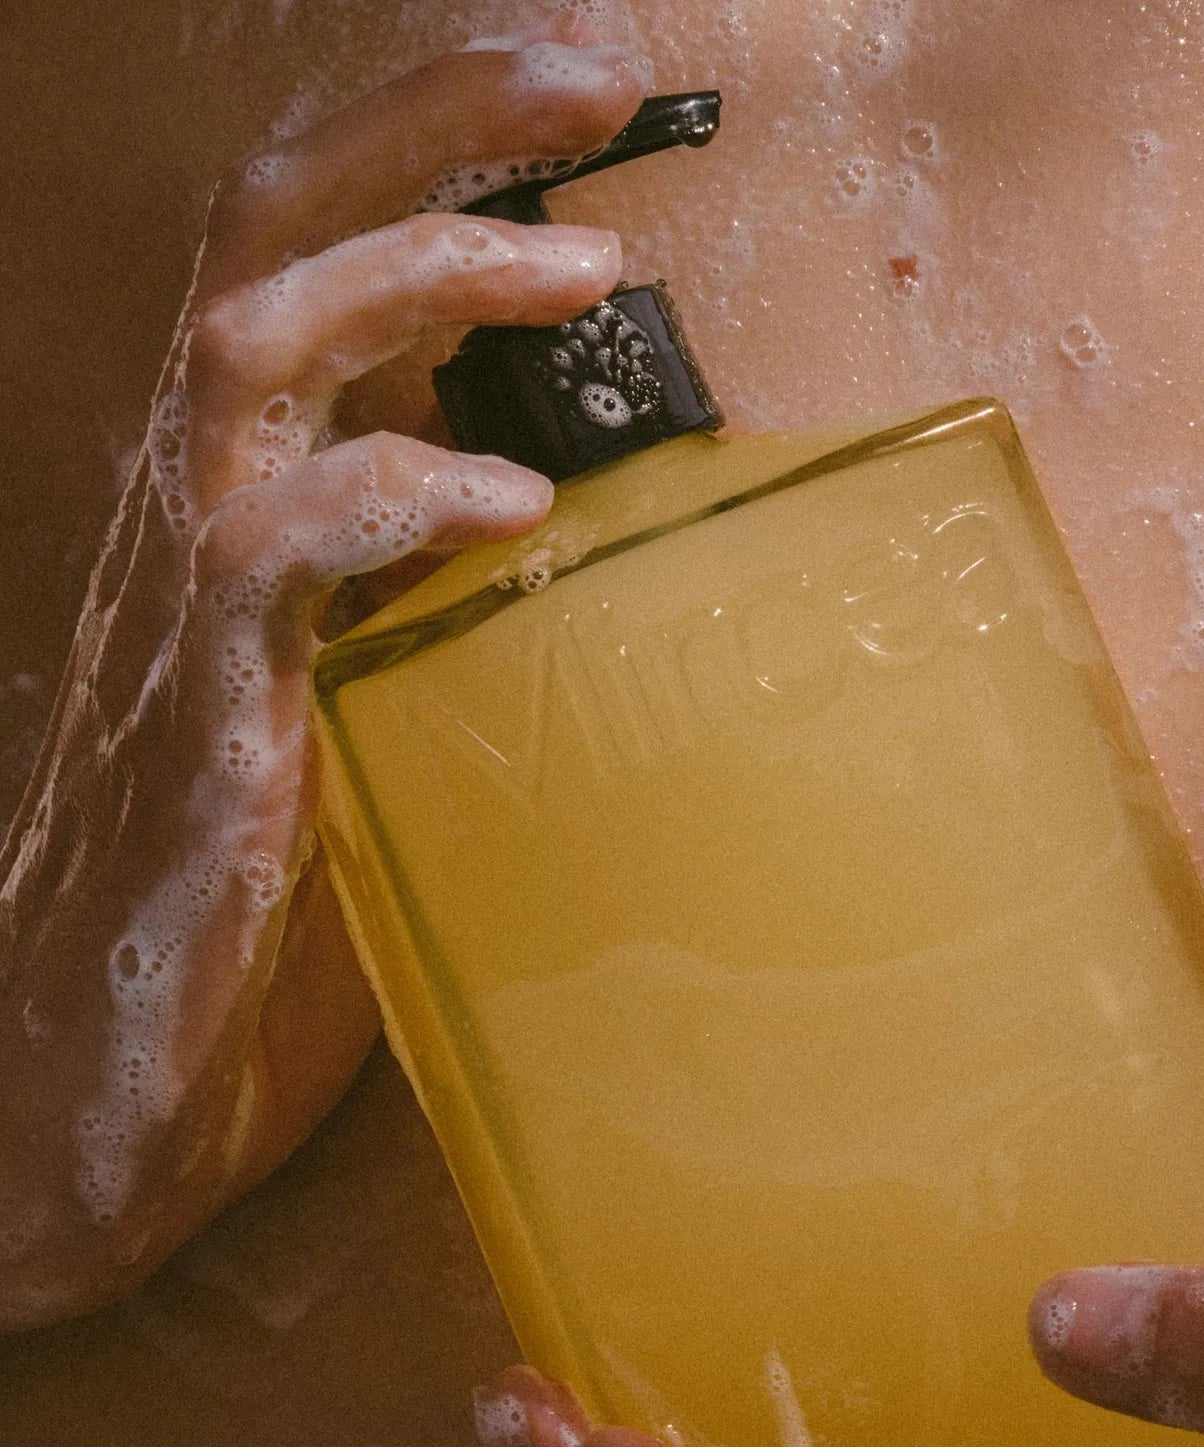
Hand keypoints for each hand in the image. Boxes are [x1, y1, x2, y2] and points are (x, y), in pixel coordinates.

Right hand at [0, 12, 648, 1326]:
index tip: (582, 105)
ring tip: (583, 261)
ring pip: (254, 344)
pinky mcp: (201, 717)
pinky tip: (507, 502)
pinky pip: (275, 552)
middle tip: (598, 77)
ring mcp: (184, 610)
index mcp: (242, 512)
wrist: (99, 1083)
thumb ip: (444, 615)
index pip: (308, 264)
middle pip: (272, 237)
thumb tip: (579, 545)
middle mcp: (194, 522)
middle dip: (431, 124)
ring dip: (422, 268)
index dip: (429, 152)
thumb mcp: (375, 727)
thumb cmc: (250, 915)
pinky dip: (394, 498)